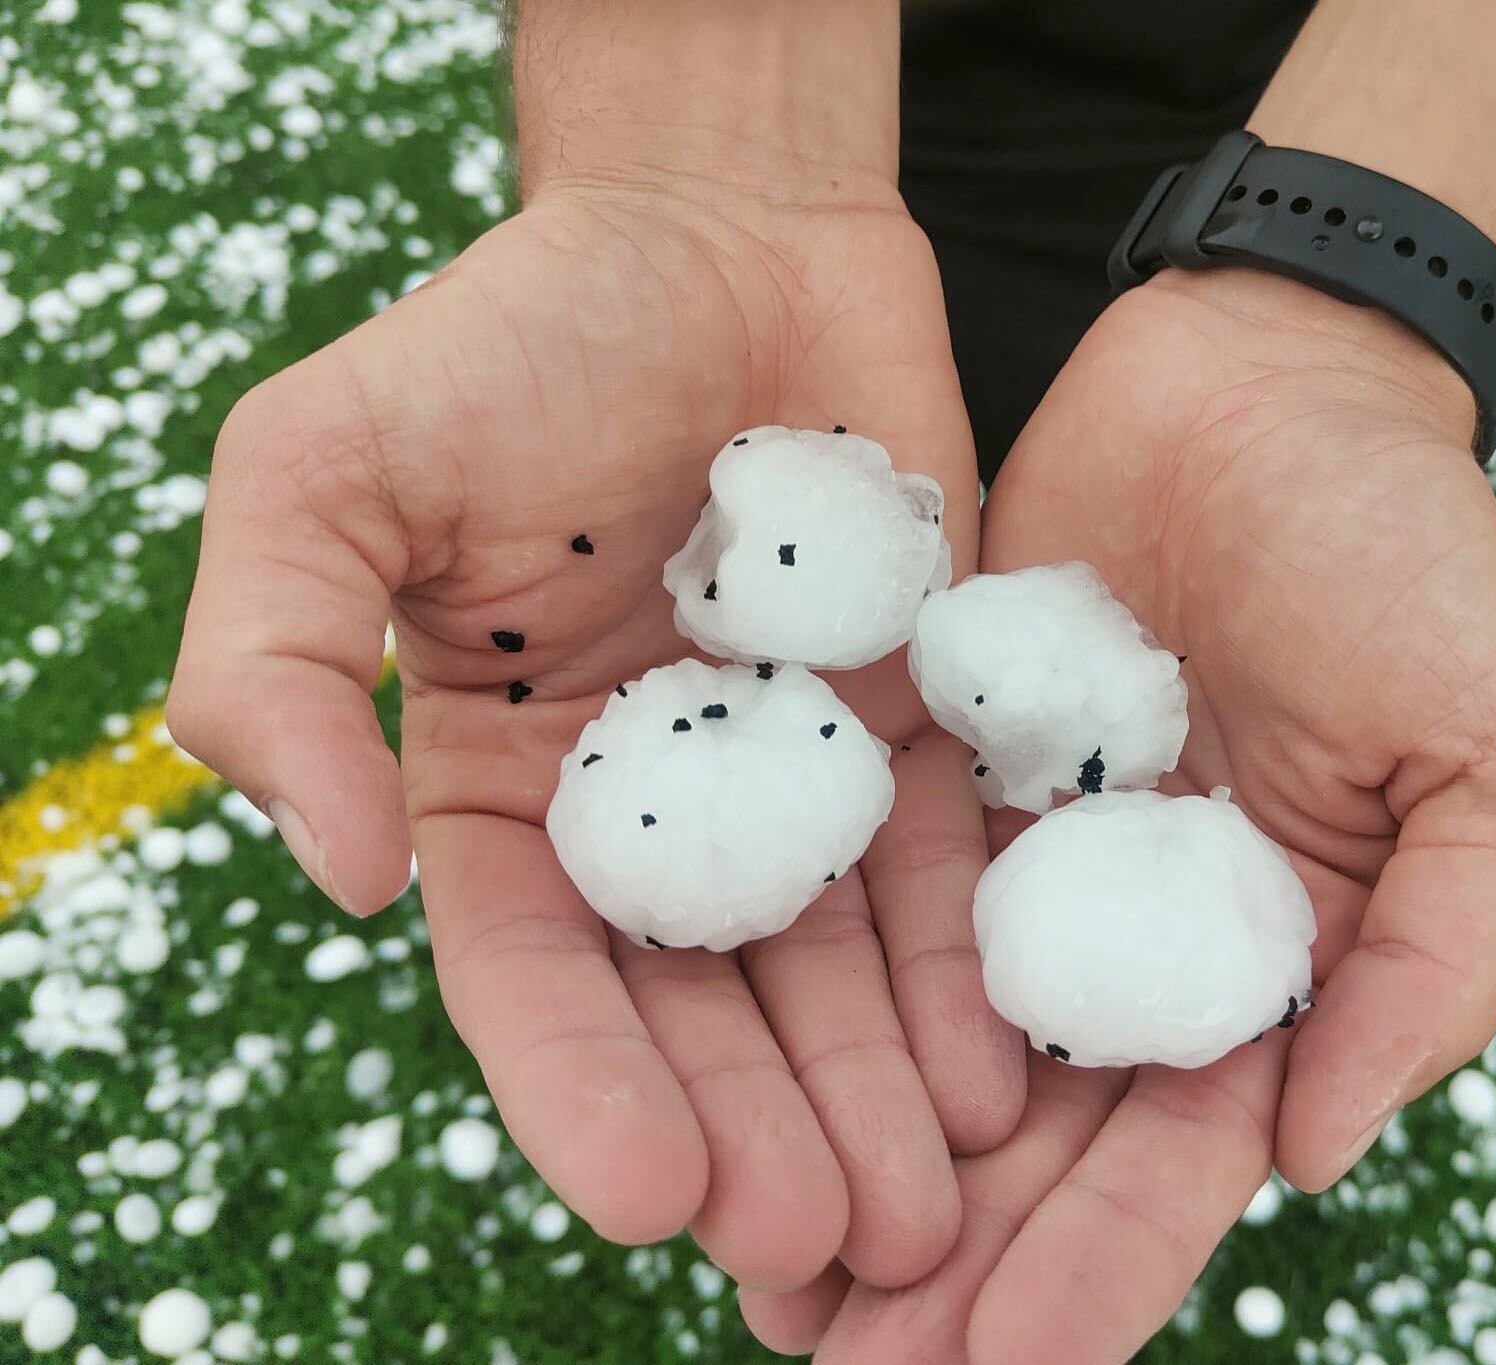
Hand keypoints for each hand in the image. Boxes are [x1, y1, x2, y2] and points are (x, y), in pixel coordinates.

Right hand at [166, 165, 1023, 1287]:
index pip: (535, 977)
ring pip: (835, 971)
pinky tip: (1007, 1083)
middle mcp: (655, 812)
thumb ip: (271, 659)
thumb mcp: (326, 466)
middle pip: (703, 1007)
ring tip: (931, 1216)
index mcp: (503, 788)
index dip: (585, 1091)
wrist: (723, 230)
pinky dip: (971, 978)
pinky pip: (949, 873)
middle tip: (824, 1245)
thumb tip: (337, 877)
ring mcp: (798, 778)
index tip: (654, 1195)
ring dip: (875, 1098)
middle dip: (759, 1130)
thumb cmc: (517, 332)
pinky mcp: (920, 731)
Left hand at [743, 269, 1495, 1359]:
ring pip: (934, 1053)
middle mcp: (1139, 939)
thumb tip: (1315, 1153)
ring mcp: (1031, 862)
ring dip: (863, 1170)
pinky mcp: (937, 773)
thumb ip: (1441, 955)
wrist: (1263, 367)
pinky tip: (734, 1090)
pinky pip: (864, 905)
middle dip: (957, 1265)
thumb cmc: (1409, 549)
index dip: (1104, 1264)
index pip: (1182, 1154)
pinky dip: (811, 1008)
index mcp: (1276, 964)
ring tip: (770, 1291)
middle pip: (1039, 1140)